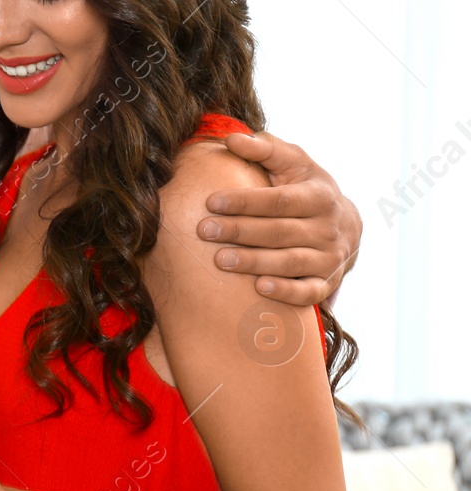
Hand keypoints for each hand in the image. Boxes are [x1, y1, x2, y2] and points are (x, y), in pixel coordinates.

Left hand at [198, 131, 360, 306]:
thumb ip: (265, 150)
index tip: (211, 201)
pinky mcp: (325, 283)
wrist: (345, 227)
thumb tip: (231, 139)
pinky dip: (285, 291)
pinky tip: (259, 288)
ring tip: (219, 260)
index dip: (245, 201)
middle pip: (279, 231)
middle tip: (204, 230)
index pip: (278, 200)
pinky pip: (307, 292)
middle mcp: (327, 227)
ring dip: (254, 261)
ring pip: (289, 261)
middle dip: (240, 231)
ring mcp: (328, 257)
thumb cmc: (305, 190)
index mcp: (318, 195)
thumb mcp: (294, 165)